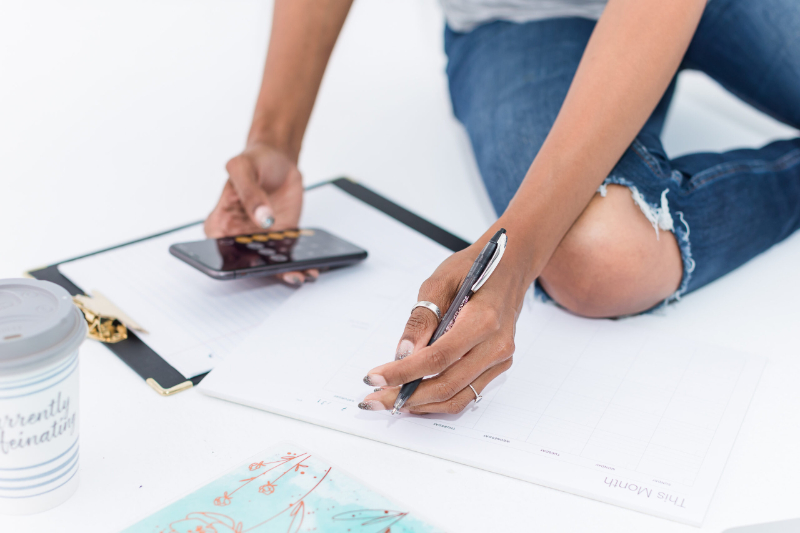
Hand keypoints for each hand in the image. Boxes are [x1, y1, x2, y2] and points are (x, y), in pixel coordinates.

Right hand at [205, 142, 316, 283]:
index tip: (249, 265)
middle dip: (263, 271)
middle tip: (281, 272)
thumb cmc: (255, 160)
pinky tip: (310, 267)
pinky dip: (299, 262)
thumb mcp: (244, 168)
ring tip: (300, 275)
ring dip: (284, 271)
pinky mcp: (282, 236)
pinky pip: (288, 254)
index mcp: (221, 220)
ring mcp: (262, 237)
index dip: (233, 260)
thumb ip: (250, 193)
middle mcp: (240, 233)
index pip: (220, 248)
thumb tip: (262, 217)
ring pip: (270, 262)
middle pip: (247, 261)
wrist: (278, 158)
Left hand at [358, 238, 528, 413]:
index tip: (375, 378)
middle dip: (406, 396)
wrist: (509, 267)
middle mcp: (496, 345)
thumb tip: (402, 354)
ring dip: (420, 405)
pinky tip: (415, 397)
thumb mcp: (439, 282)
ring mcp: (499, 359)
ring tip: (389, 400)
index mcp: (483, 320)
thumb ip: (421, 320)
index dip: (403, 372)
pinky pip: (466, 394)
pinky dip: (438, 401)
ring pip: (457, 398)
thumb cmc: (474, 269)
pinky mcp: (497, 367)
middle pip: (447, 384)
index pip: (438, 357)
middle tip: (374, 398)